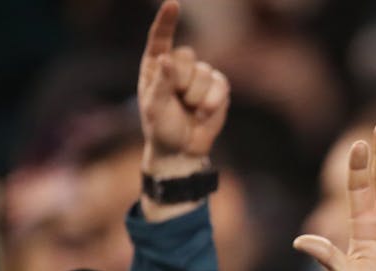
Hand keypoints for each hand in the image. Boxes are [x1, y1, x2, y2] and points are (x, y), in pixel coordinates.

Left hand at [138, 0, 229, 177]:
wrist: (182, 151)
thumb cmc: (161, 128)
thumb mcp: (154, 107)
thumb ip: (162, 83)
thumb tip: (167, 59)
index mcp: (156, 66)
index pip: (161, 39)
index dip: (167, 22)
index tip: (173, 4)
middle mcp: (178, 66)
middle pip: (186, 57)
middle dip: (183, 82)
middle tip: (177, 102)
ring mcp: (200, 77)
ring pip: (205, 73)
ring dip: (198, 97)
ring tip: (190, 112)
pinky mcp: (218, 89)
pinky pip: (221, 86)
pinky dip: (213, 103)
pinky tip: (203, 114)